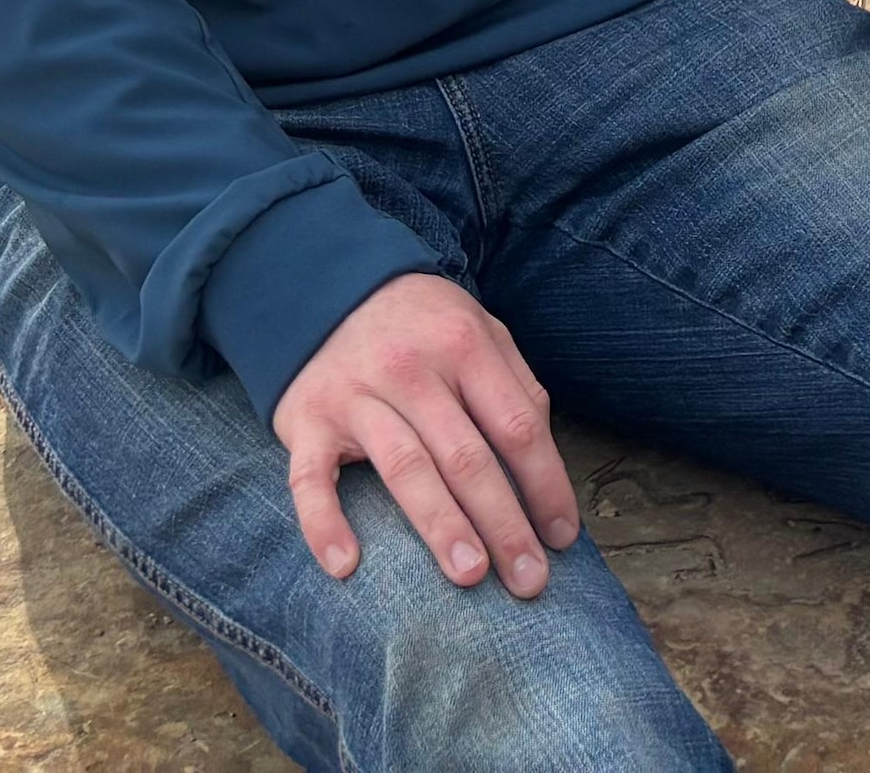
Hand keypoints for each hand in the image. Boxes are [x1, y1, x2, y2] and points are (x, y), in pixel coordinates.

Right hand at [270, 271, 583, 594]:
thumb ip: (515, 386)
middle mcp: (411, 369)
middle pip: (467, 456)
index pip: (517, 425)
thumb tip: (545, 464)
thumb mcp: (478, 329)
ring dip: (440, 525)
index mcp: (463, 345)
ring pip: (406, 467)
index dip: (546, 484)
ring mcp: (356, 396)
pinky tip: (346, 565)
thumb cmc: (419, 326)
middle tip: (529, 581)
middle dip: (504, 523)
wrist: (327, 288)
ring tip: (471, 575)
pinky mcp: (308, 422)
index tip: (562, 537)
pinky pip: (312, 479)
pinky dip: (324, 523)